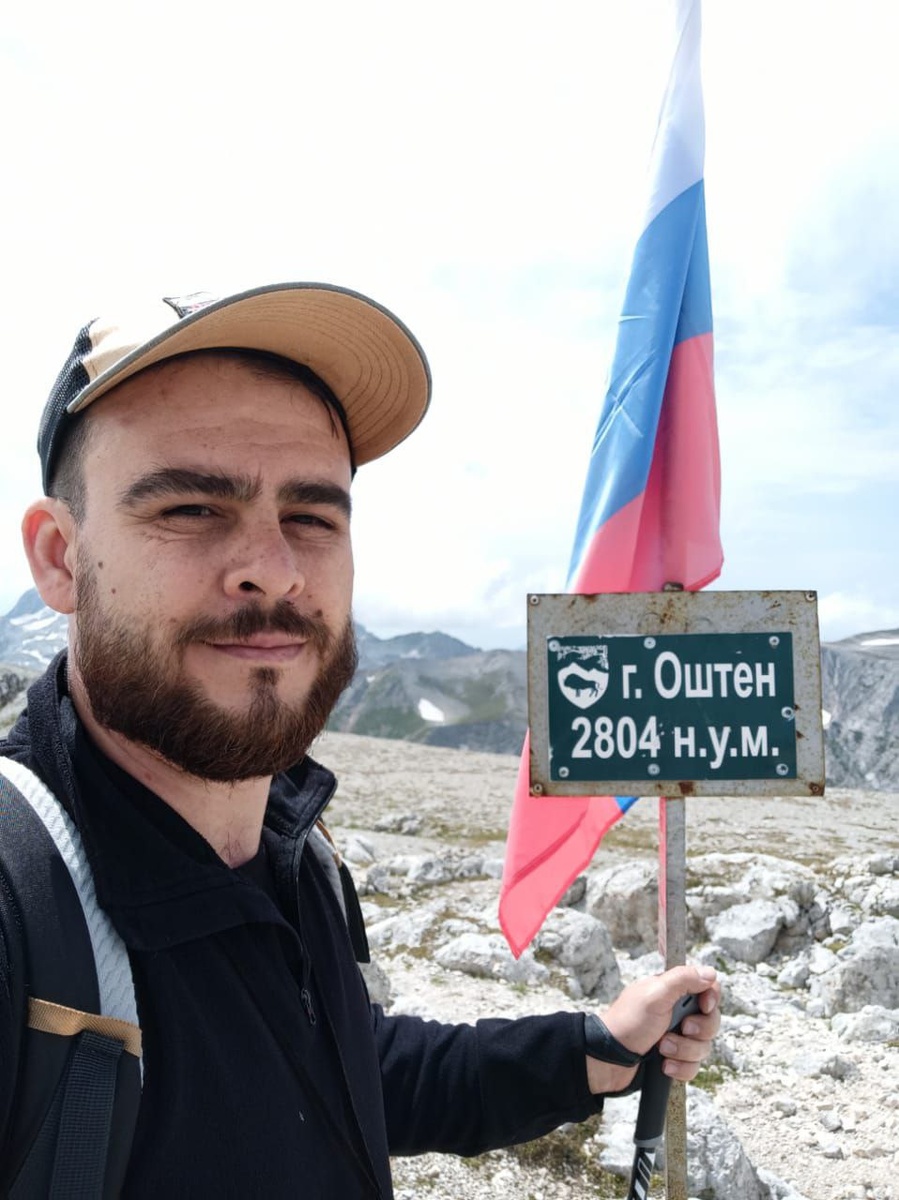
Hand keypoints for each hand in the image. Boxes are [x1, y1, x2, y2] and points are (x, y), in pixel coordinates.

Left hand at [585, 964, 719, 1095]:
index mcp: (672, 992)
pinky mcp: (675, 1058)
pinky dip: (681, 1068)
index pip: (707, 989)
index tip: (704, 1006)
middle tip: (683, 1029)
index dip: (711, 999)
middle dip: (699, 1030)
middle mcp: (677, 1012)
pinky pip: (694, 1067)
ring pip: (703, 1046)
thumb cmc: (627, 1023)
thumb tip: (710, 973)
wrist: (608, 1060)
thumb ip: (683, 979)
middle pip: (711, 1020)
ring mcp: (677, 1036)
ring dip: (684, 1050)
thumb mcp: (655, 995)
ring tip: (663, 1048)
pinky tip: (665, 1065)